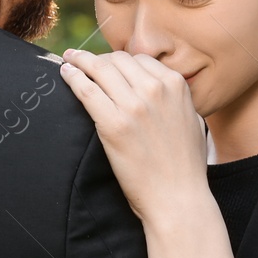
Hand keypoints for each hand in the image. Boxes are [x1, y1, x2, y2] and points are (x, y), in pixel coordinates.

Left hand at [59, 49, 209, 223]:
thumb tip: (162, 87)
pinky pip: (85, 89)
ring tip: (69, 60)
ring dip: (80, 61)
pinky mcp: (113, 124)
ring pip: (99, 68)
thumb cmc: (186, 167)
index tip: (107, 65)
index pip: (140, 59)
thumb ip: (177, 99)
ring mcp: (134, 106)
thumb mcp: (192, 120)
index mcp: (176, 86)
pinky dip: (72, 77)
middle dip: (99, 59)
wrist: (178, 198)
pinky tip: (65, 74)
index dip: (120, 61)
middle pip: (117, 60)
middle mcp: (156, 90)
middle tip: (83, 61)